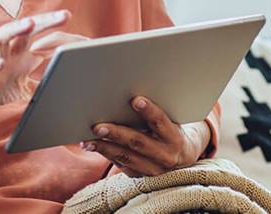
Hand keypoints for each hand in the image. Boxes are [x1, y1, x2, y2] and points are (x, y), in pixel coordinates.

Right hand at [0, 10, 87, 118]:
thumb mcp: (23, 90)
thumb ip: (41, 89)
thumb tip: (66, 95)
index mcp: (21, 56)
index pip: (44, 40)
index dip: (63, 40)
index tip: (86, 41)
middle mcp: (7, 52)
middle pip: (25, 30)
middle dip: (44, 21)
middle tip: (65, 15)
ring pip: (0, 37)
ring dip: (14, 29)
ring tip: (29, 24)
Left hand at [81, 96, 209, 177]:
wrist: (184, 155)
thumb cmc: (172, 128)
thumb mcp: (172, 118)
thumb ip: (155, 112)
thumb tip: (131, 94)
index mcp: (175, 137)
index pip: (161, 122)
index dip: (149, 111)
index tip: (135, 99)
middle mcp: (166, 156)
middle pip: (138, 142)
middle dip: (116, 134)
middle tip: (98, 126)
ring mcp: (154, 169)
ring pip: (126, 157)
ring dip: (104, 148)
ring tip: (86, 141)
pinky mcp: (141, 176)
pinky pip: (121, 165)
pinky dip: (106, 154)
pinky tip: (92, 146)